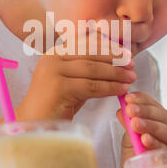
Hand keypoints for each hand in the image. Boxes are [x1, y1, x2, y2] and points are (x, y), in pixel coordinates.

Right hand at [16, 31, 135, 120]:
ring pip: (92, 69)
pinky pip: (91, 86)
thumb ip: (87, 68)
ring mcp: (53, 72)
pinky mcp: (58, 88)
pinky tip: (122, 90)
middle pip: (90, 53)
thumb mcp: (72, 80)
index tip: (125, 52)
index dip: (107, 45)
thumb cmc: (56, 104)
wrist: (34, 125)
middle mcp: (52, 58)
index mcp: (55, 52)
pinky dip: (109, 87)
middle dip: (114, 58)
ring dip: (115, 73)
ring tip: (131, 77)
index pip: (85, 42)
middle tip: (132, 64)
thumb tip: (116, 60)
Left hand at [116, 92, 166, 167]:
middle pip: (164, 116)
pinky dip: (157, 144)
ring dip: (152, 126)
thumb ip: (128, 124)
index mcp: (164, 120)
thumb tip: (121, 110)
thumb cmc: (139, 156)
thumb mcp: (130, 138)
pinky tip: (145, 139)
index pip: (155, 105)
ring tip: (135, 124)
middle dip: (146, 112)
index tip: (128, 98)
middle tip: (130, 110)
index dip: (143, 100)